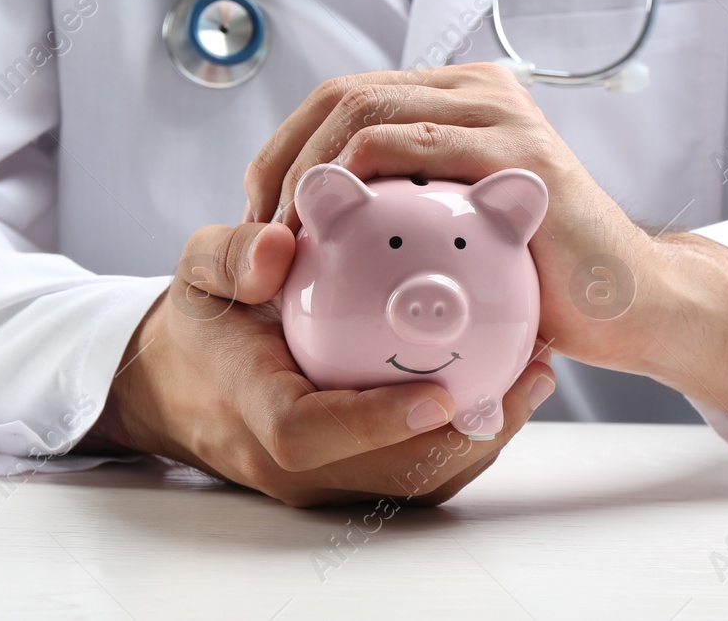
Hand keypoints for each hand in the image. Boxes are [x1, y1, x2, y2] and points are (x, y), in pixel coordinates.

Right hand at [85, 219, 554, 507]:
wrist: (190, 381)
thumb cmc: (205, 318)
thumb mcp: (199, 270)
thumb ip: (231, 255)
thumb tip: (277, 246)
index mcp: (249, 405)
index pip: (305, 431)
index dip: (373, 421)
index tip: (439, 392)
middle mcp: (289, 462)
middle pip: (385, 472)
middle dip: (463, 435)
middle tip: (527, 375)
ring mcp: (325, 480)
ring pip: (414, 479)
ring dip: (481, 434)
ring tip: (537, 373)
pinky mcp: (353, 479)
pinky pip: (419, 467)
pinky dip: (468, 430)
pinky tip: (512, 376)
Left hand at [241, 64, 727, 461]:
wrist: (630, 307)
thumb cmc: (535, 282)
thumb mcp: (454, 231)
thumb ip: (400, 207)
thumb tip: (307, 222)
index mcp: (458, 99)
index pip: (343, 98)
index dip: (285, 150)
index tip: (258, 217)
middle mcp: (478, 90)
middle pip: (342, 96)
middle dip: (282, 159)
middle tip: (258, 230)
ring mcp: (499, 114)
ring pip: (363, 112)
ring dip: (305, 173)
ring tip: (286, 238)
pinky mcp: (515, 152)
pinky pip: (404, 147)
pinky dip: (350, 183)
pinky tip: (331, 235)